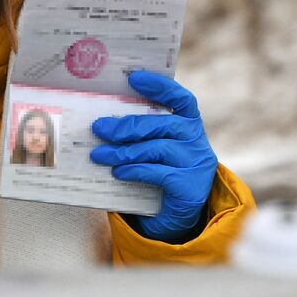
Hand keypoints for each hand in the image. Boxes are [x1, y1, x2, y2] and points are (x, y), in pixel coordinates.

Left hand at [90, 71, 217, 242]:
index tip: (134, 78)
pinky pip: (159, 173)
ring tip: (99, 154)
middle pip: (163, 124)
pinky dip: (135, 170)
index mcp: (189, 125)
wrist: (176, 218)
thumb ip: (139, 135)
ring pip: (158, 149)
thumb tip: (101, 121)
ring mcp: (198, 164)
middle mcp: (197, 141)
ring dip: (124, 150)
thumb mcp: (151, 150)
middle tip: (98, 128)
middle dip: (127, 125)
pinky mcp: (191, 187)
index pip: (181, 99)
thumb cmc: (159, 176)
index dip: (160, 86)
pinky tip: (118, 172)